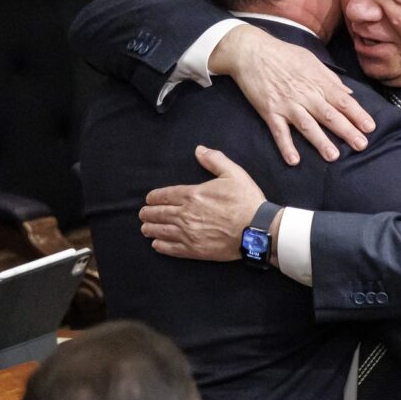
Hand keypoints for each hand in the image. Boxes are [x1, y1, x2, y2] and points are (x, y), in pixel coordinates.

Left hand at [140, 146, 262, 260]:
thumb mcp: (233, 173)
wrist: (257, 229)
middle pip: (159, 214)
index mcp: (192, 195)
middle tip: (143, 214)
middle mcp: (186, 214)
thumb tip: (199, 150)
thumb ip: (214, 160)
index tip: (149, 200)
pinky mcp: (195, 250)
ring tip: (145, 229)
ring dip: (150, 229)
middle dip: (148, 214)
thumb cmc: (246, 200)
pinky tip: (156, 244)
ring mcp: (189, 234)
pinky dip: (161, 246)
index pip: (165, 195)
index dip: (154, 198)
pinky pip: (171, 249)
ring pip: (162, 231)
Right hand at [206, 24, 375, 164]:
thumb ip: (330, 78)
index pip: (342, 100)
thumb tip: (348, 92)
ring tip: (333, 157)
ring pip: (307, 126)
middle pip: (329, 115)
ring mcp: (287, 104)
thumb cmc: (283, 54)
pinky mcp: (269, 111)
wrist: (251, 51)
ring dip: (321, 142)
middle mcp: (305, 95)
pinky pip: (279, 132)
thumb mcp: (311, 60)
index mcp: (317, 82)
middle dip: (347, 131)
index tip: (370, 127)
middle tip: (361, 145)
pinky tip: (294, 160)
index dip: (357, 114)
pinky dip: (286, 146)